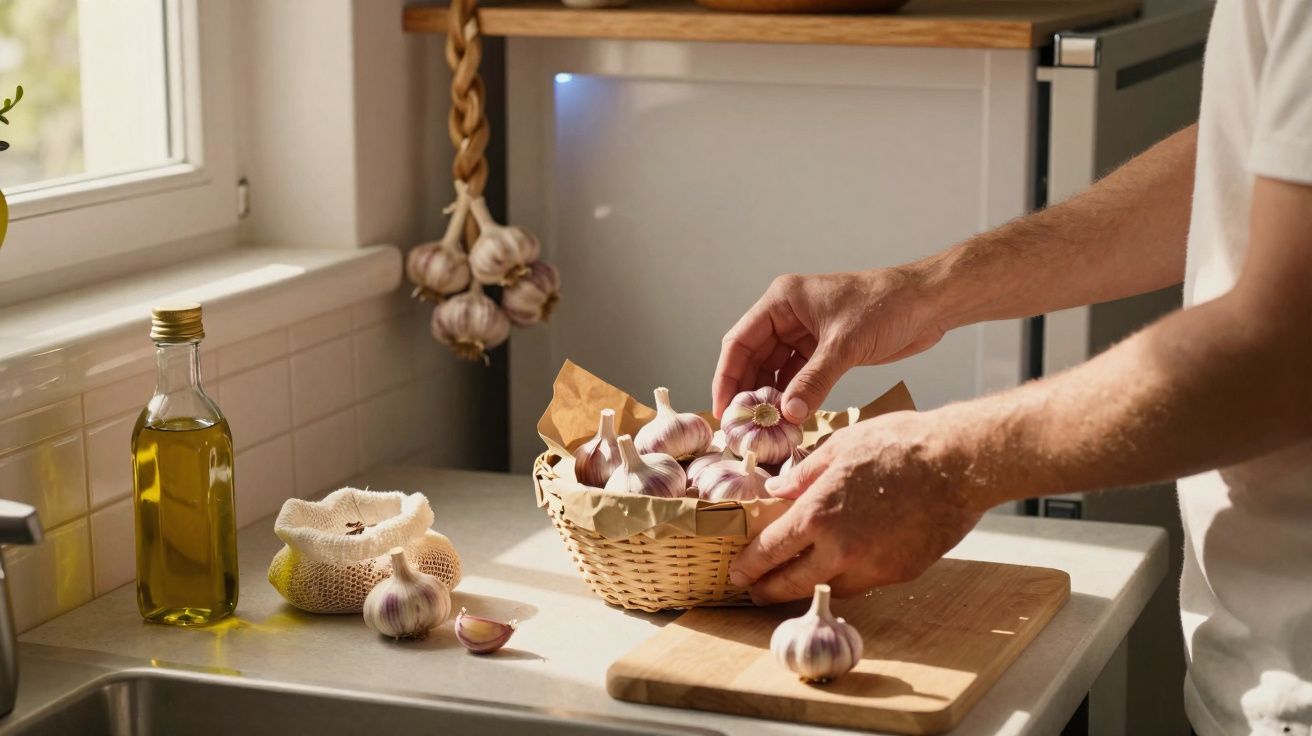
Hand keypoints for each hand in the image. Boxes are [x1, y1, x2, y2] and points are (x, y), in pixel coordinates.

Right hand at [712, 268, 945, 422]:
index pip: (739, 341)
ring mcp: (805, 334)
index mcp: (782, 301)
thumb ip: (814, 381)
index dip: (727, 377)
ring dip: (771, 398)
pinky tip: (789, 419)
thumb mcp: (844, 345)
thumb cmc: (887, 305)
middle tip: (742, 427)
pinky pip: (799, 377)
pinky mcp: (824, 350)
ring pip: (775, 371)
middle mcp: (788, 316)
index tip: (722, 409)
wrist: (929, 303)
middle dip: (747, 392)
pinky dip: (793, 397)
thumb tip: (788, 414)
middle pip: (753, 358)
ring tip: (765, 429)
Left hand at [727, 410, 987, 604]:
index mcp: (818, 515)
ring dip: (810, 583)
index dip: (749, 566)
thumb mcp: (840, 446)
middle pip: (793, 583)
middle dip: (769, 589)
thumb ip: (803, 475)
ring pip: (828, 587)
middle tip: (756, 590)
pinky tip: (845, 560)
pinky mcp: (899, 573)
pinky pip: (863, 582)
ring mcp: (873, 567)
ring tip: (799, 573)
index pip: (770, 552)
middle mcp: (841, 550)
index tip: (736, 573)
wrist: (960, 463)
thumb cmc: (900, 445)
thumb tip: (776, 490)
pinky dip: (847, 575)